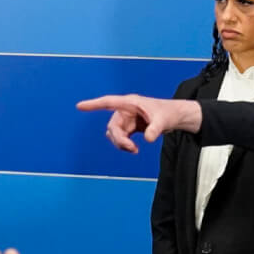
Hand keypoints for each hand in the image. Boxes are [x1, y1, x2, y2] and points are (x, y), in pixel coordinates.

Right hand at [75, 95, 201, 152]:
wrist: (174, 117)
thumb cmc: (168, 113)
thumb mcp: (164, 121)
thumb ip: (155, 129)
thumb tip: (148, 139)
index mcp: (130, 103)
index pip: (108, 102)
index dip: (94, 104)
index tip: (80, 106)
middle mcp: (125, 110)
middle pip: (112, 126)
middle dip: (119, 139)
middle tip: (131, 149)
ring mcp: (126, 119)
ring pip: (114, 133)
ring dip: (121, 144)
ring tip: (134, 150)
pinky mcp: (129, 127)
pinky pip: (120, 137)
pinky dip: (124, 145)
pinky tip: (134, 149)